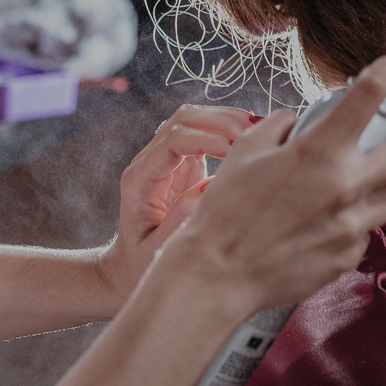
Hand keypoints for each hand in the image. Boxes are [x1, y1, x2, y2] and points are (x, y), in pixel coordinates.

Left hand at [97, 105, 253, 307]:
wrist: (127, 266)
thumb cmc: (139, 263)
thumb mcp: (157, 249)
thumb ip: (182, 218)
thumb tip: (212, 187)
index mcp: (140, 179)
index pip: (173, 141)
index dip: (206, 139)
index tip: (234, 150)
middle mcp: (150, 161)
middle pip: (183, 119)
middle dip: (220, 121)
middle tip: (253, 135)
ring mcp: (166, 158)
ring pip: (194, 119)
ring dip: (226, 119)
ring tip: (258, 129)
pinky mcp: (183, 162)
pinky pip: (205, 132)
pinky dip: (228, 129)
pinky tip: (250, 135)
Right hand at [162, 56, 385, 314]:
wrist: (218, 275)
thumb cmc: (226, 210)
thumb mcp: (246, 150)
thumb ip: (283, 126)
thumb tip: (301, 121)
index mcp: (320, 149)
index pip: (371, 94)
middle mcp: (345, 184)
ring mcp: (352, 224)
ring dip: (374, 191)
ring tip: (342, 195)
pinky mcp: (349, 256)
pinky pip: (366, 232)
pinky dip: (350, 225)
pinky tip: (320, 228)